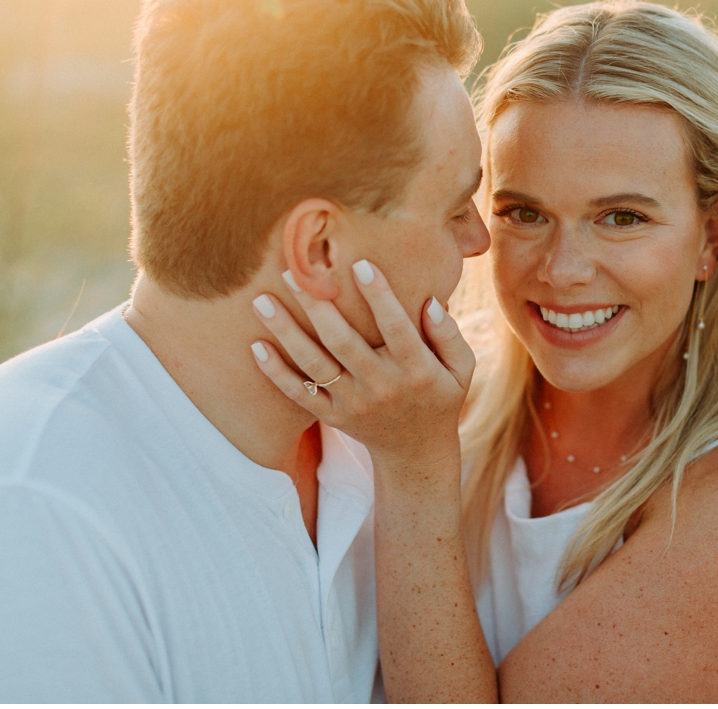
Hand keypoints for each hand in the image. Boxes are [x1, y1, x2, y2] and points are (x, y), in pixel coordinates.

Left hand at [250, 260, 474, 471]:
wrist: (416, 453)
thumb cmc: (439, 396)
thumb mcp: (462, 369)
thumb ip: (449, 335)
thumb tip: (430, 300)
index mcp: (416, 370)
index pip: (396, 328)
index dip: (379, 296)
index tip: (360, 264)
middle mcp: (381, 386)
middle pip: (343, 341)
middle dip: (316, 305)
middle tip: (293, 271)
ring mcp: (353, 403)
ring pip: (314, 364)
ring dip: (285, 332)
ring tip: (261, 301)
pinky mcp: (332, 416)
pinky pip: (299, 394)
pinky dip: (276, 373)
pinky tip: (255, 346)